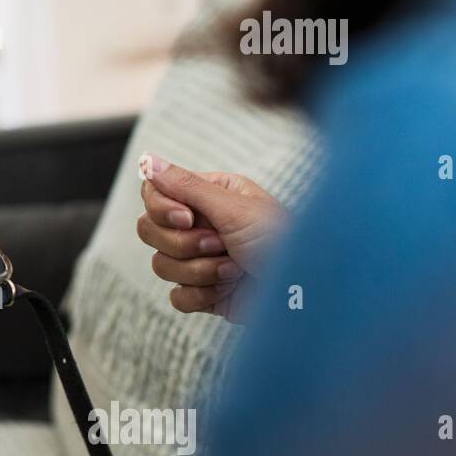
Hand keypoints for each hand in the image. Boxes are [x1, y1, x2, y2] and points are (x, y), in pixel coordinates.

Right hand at [136, 151, 287, 321]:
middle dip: (185, 244)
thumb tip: (148, 160)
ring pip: (161, 264)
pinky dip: (201, 295)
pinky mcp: (204, 291)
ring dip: (200, 271)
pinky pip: (176, 295)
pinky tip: (228, 291)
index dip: (163, 209)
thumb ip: (187, 186)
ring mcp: (201, 260)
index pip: (155, 194)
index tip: (188, 218)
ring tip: (235, 269)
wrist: (307, 294)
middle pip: (151, 230)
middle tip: (222, 244)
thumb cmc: (284, 244)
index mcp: (211, 195)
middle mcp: (203, 224)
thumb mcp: (235, 209)